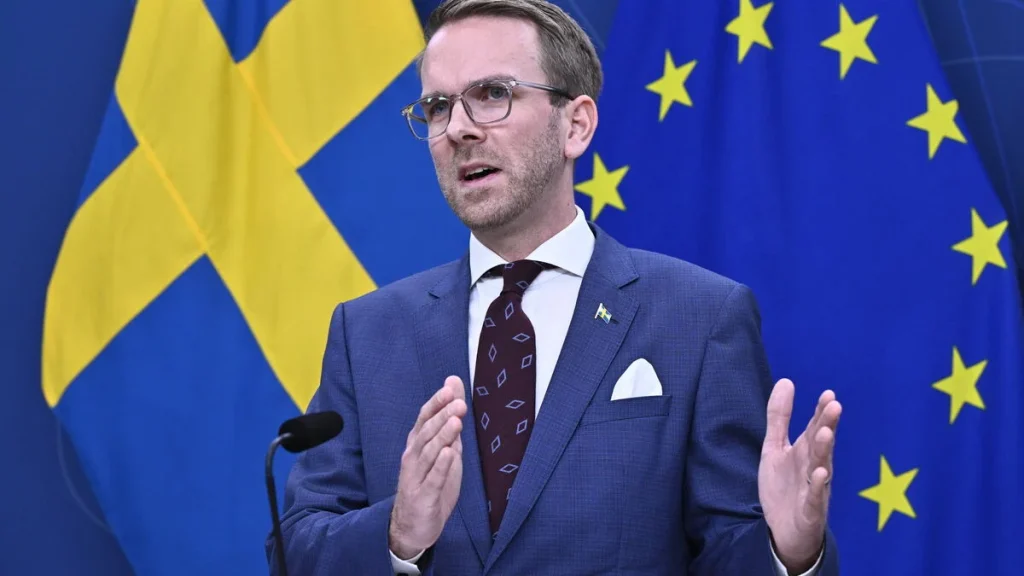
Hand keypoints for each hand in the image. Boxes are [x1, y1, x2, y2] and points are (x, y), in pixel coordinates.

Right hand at [389, 375, 467, 558]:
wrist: (413, 525)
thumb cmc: (431, 484)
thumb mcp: (446, 450)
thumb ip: (450, 421)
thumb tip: (456, 389)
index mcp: (417, 444)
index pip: (424, 418)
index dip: (437, 403)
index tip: (450, 388)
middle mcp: (413, 457)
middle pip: (427, 432)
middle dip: (442, 416)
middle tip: (458, 402)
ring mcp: (416, 476)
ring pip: (429, 453)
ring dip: (442, 436)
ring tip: (456, 422)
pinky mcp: (423, 496)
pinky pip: (433, 479)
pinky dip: (441, 466)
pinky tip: (450, 454)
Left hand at [758, 378, 840, 572]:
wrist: (783, 531)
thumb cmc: (784, 486)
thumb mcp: (775, 447)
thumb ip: (779, 417)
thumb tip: (786, 381)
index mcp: (805, 452)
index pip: (815, 428)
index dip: (821, 412)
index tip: (828, 394)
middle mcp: (814, 467)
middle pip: (821, 444)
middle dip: (827, 425)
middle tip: (834, 406)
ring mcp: (814, 489)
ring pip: (821, 467)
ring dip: (824, 451)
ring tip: (826, 433)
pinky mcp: (810, 510)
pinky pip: (815, 497)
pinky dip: (818, 486)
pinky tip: (820, 473)